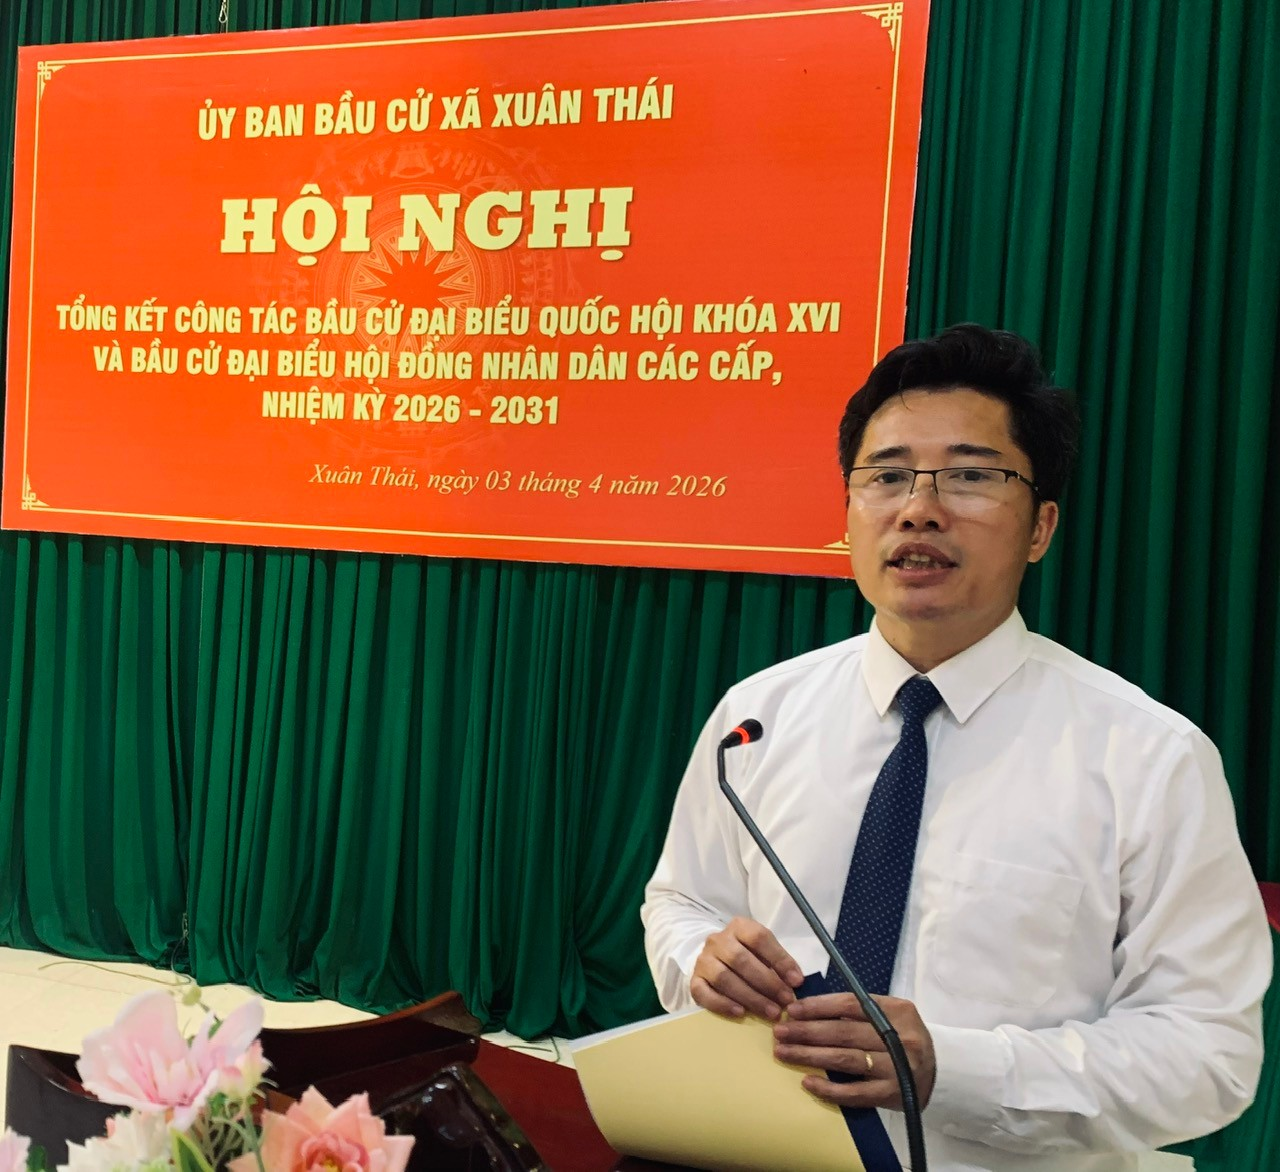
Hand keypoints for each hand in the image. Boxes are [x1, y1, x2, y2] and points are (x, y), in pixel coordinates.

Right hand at [691, 917, 804, 1020]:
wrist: (714, 959)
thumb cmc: (746, 955)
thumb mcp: (762, 951)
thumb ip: (777, 962)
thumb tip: (796, 981)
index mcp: (739, 927)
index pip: (759, 938)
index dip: (780, 959)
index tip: (797, 981)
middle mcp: (718, 940)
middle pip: (741, 960)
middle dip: (767, 983)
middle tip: (786, 1001)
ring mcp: (703, 960)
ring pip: (724, 978)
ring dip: (750, 997)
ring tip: (770, 1012)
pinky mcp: (694, 980)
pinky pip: (704, 993)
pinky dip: (722, 1004)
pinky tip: (740, 1013)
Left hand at [772, 993, 936, 1110]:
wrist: (940, 1073)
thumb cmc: (904, 1037)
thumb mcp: (892, 1015)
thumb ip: (860, 1010)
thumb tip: (811, 1007)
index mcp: (897, 1011)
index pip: (851, 1004)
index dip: (819, 1007)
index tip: (792, 1010)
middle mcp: (899, 1038)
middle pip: (844, 1032)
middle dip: (807, 1031)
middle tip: (780, 1031)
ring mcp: (896, 1068)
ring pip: (845, 1059)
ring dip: (810, 1056)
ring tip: (784, 1052)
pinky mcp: (892, 1095)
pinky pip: (855, 1093)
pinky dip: (830, 1088)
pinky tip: (808, 1082)